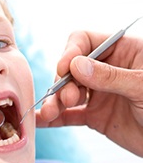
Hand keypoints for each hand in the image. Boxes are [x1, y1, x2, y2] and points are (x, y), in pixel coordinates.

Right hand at [37, 31, 142, 155]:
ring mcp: (99, 93)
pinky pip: (70, 115)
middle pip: (71, 69)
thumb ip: (110, 76)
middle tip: (68, 97)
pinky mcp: (95, 116)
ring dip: (55, 102)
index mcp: (122, 51)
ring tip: (49, 113)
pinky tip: (41, 120)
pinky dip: (55, 119)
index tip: (63, 68)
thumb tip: (75, 65)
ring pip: (67, 92)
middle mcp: (106, 70)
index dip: (70, 52)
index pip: (85, 41)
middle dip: (63, 82)